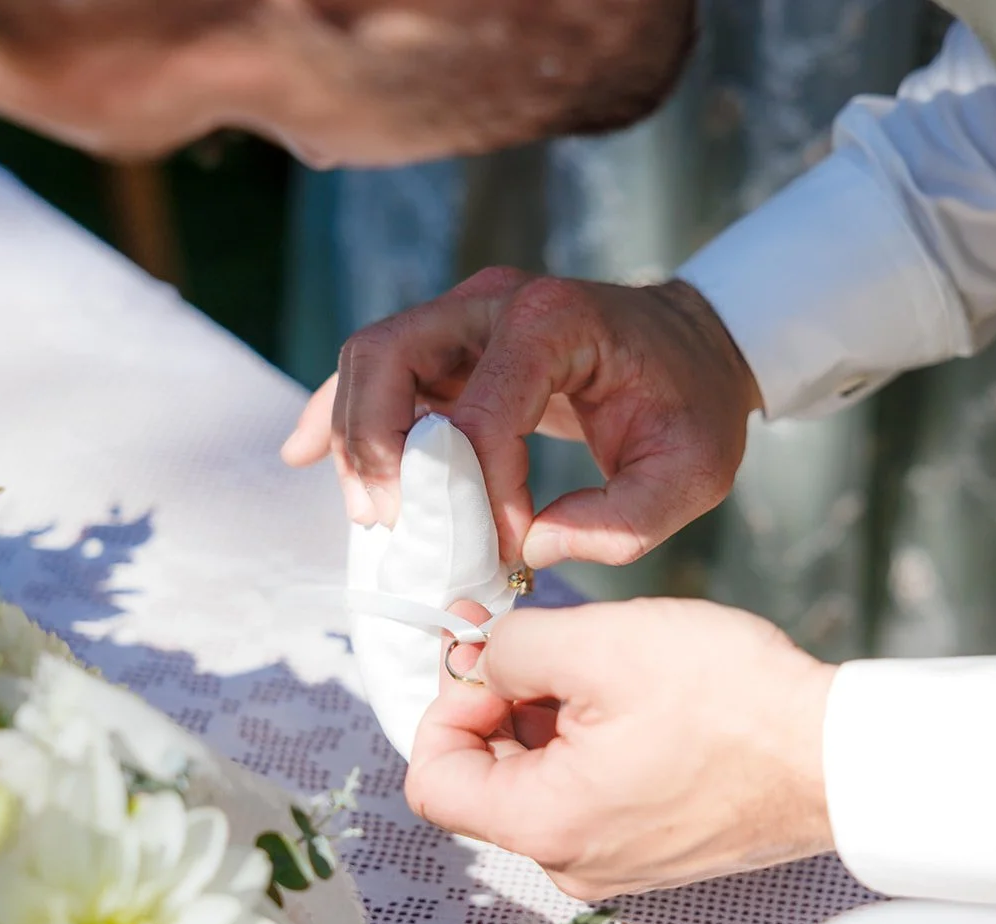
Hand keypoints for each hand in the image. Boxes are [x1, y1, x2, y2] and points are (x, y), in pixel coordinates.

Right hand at [280, 267, 759, 568]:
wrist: (694, 351)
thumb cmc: (692, 406)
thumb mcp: (692, 473)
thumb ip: (624, 522)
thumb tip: (534, 550)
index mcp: (554, 320)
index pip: (480, 409)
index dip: (480, 489)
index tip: (509, 545)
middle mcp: (493, 301)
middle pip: (386, 356)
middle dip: (372, 447)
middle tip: (389, 524)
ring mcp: (463, 315)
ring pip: (369, 362)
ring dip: (354, 441)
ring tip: (373, 517)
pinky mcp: (448, 344)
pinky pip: (375, 372)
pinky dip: (336, 414)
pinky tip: (301, 456)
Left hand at [405, 599, 835, 900]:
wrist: (841, 754)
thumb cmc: (732, 702)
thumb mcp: (601, 643)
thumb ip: (512, 648)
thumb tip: (477, 658)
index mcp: (544, 825)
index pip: (432, 780)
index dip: (444, 707)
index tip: (483, 658)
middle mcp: (572, 861)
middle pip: (486, 780)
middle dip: (497, 703)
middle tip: (534, 640)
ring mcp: (616, 861)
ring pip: (539, 782)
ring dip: (546, 717)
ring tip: (598, 662)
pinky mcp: (654, 848)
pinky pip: (589, 794)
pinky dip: (589, 741)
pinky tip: (632, 695)